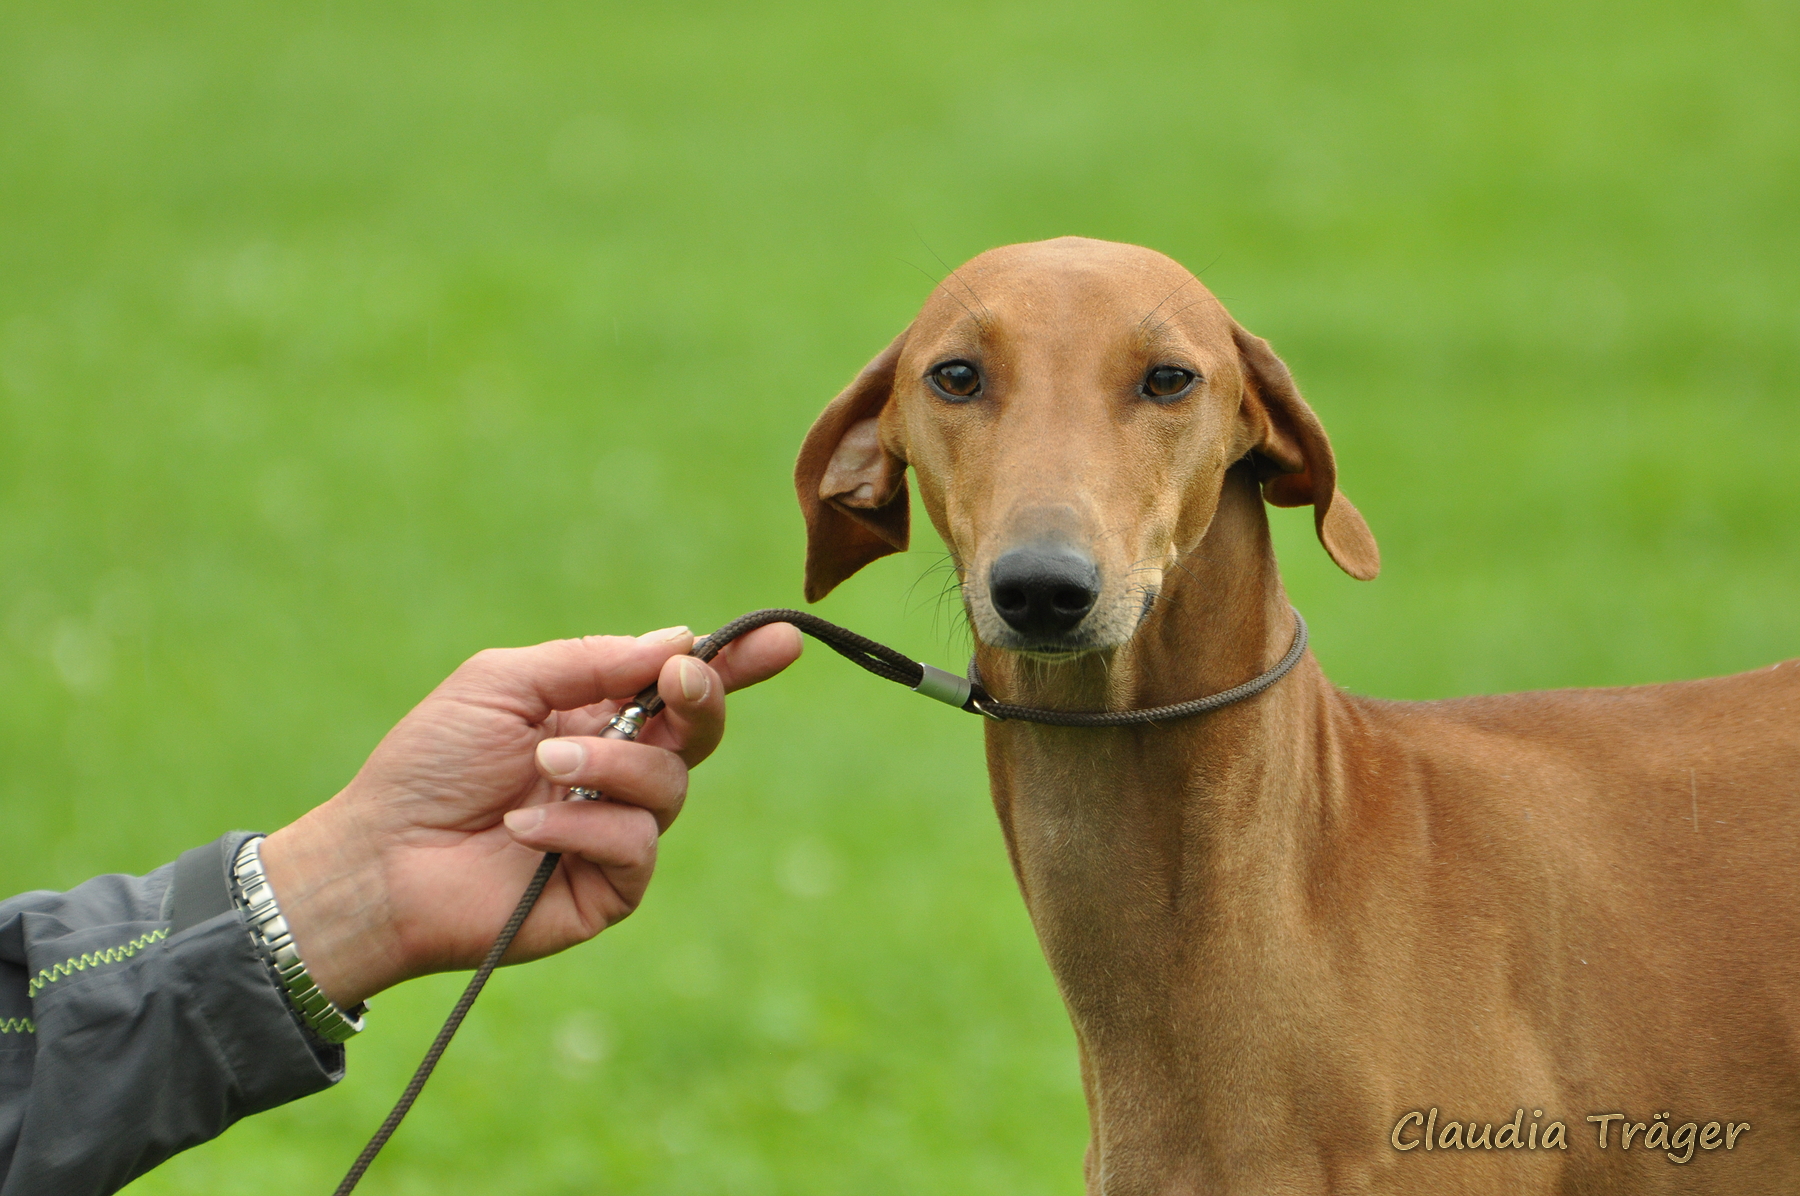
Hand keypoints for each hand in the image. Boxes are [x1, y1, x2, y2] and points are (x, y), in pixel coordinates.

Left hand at [258, 622, 802, 1008]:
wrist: (381, 858)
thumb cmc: (428, 765)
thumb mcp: (502, 683)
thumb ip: (590, 661)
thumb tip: (676, 641)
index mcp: (594, 715)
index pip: (679, 687)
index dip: (735, 664)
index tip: (782, 639)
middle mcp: (617, 771)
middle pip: (702, 732)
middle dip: (702, 699)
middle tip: (679, 683)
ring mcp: (616, 831)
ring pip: (671, 786)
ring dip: (610, 766)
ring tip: (543, 767)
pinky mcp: (609, 888)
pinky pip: (636, 845)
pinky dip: (582, 827)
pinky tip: (526, 828)